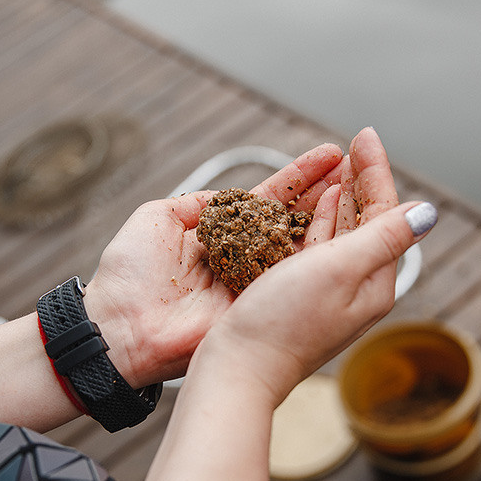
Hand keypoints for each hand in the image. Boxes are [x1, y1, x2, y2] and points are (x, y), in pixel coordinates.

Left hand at [82, 142, 345, 386]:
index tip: (332, 154)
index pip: (270, 198)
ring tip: (363, 186)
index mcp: (220, 234)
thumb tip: (231, 194)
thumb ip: (199, 203)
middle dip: (328, 191)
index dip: (301, 176)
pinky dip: (319, 253)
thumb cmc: (127, 275)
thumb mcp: (158, 218)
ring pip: (302, 244)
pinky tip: (344, 229)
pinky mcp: (257, 305)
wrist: (118, 326)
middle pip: (295, 218)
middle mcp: (244, 257)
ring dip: (332, 216)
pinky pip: (293, 275)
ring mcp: (254, 282)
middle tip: (361, 166)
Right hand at [198, 127, 435, 403]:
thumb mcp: (339, 269)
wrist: (239, 370)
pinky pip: (320, 248)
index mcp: (375, 282)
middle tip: (358, 143)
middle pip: (369, 222)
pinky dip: (322, 220)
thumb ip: (385, 236)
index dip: (376, 172)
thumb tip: (429, 213)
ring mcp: (330, 294)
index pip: (385, 214)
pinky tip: (320, 205)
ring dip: (344, 196)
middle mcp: (358, 289)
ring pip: (345, 233)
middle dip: (364, 180)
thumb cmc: (284, 321)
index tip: (364, 135)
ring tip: (343, 166)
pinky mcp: (301, 297)